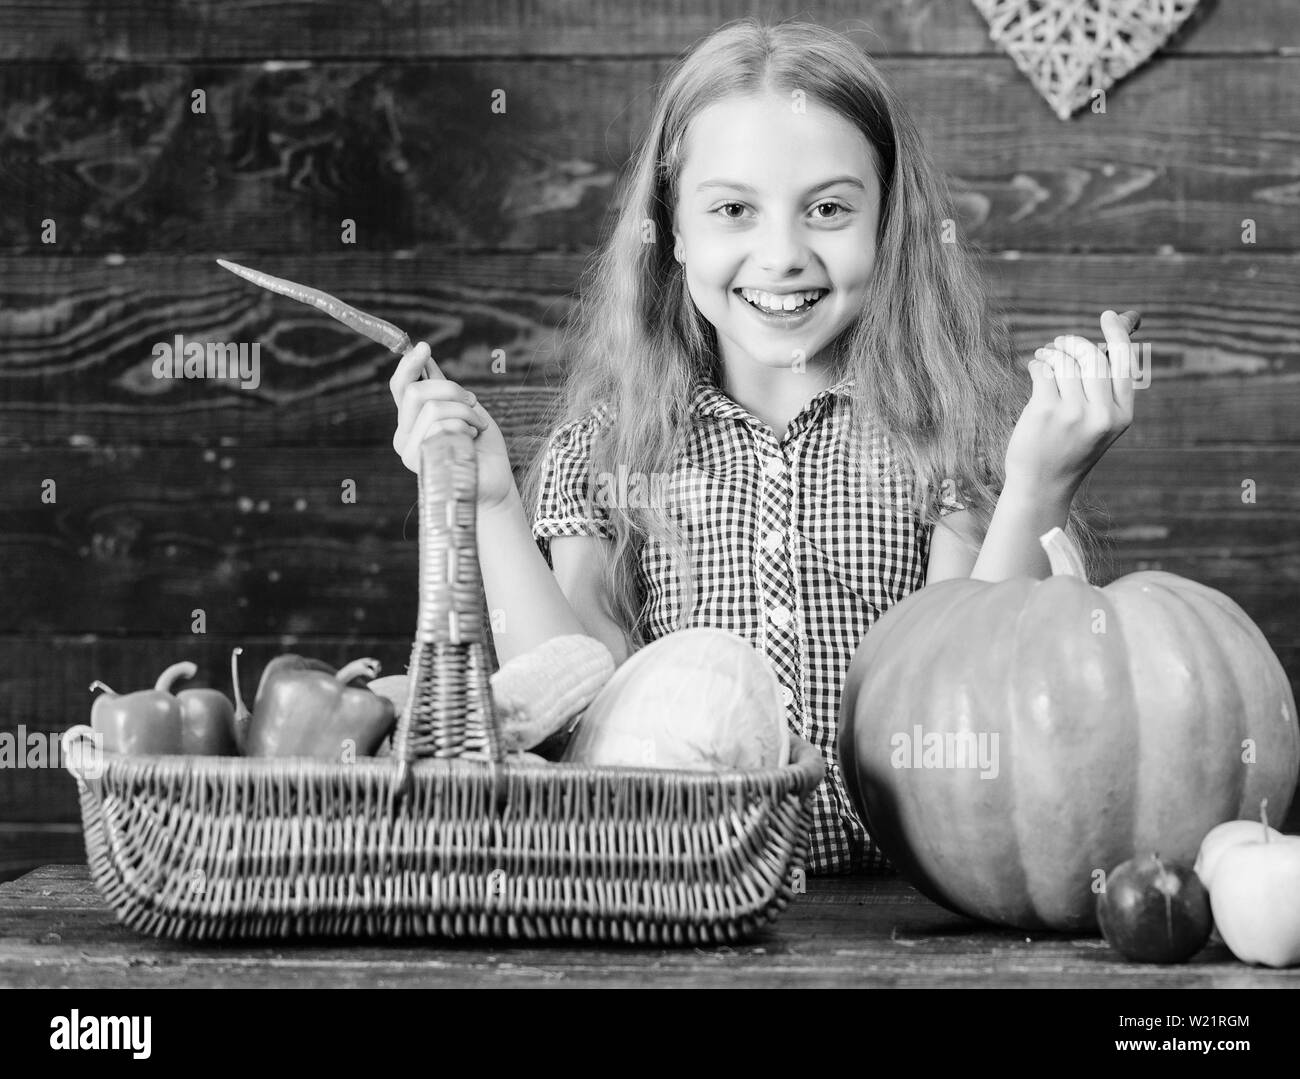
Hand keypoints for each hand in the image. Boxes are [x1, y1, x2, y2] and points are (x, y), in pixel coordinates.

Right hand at [389, 341, 516, 509]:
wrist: (495, 481)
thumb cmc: (482, 447)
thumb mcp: (465, 409)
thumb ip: (443, 389)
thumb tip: (426, 358)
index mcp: (411, 421)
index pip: (400, 387)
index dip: (409, 365)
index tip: (424, 347)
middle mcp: (404, 436)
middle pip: (416, 392)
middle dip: (451, 389)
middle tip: (473, 402)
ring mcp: (409, 451)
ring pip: (433, 408)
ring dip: (466, 411)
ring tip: (478, 427)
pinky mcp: (422, 462)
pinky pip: (443, 427)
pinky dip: (465, 427)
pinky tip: (472, 441)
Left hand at [1003, 309, 1136, 497]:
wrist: (1042, 486)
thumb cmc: (1069, 448)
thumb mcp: (1099, 423)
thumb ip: (1106, 387)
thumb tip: (1115, 335)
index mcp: (1122, 416)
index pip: (1125, 363)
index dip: (1118, 334)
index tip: (1108, 316)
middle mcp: (1102, 414)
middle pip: (1092, 356)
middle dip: (1073, 343)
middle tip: (1059, 343)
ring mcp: (1074, 414)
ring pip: (1065, 361)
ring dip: (1052, 352)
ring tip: (1044, 356)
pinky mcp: (1045, 412)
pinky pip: (1043, 370)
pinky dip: (1037, 363)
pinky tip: (1035, 368)